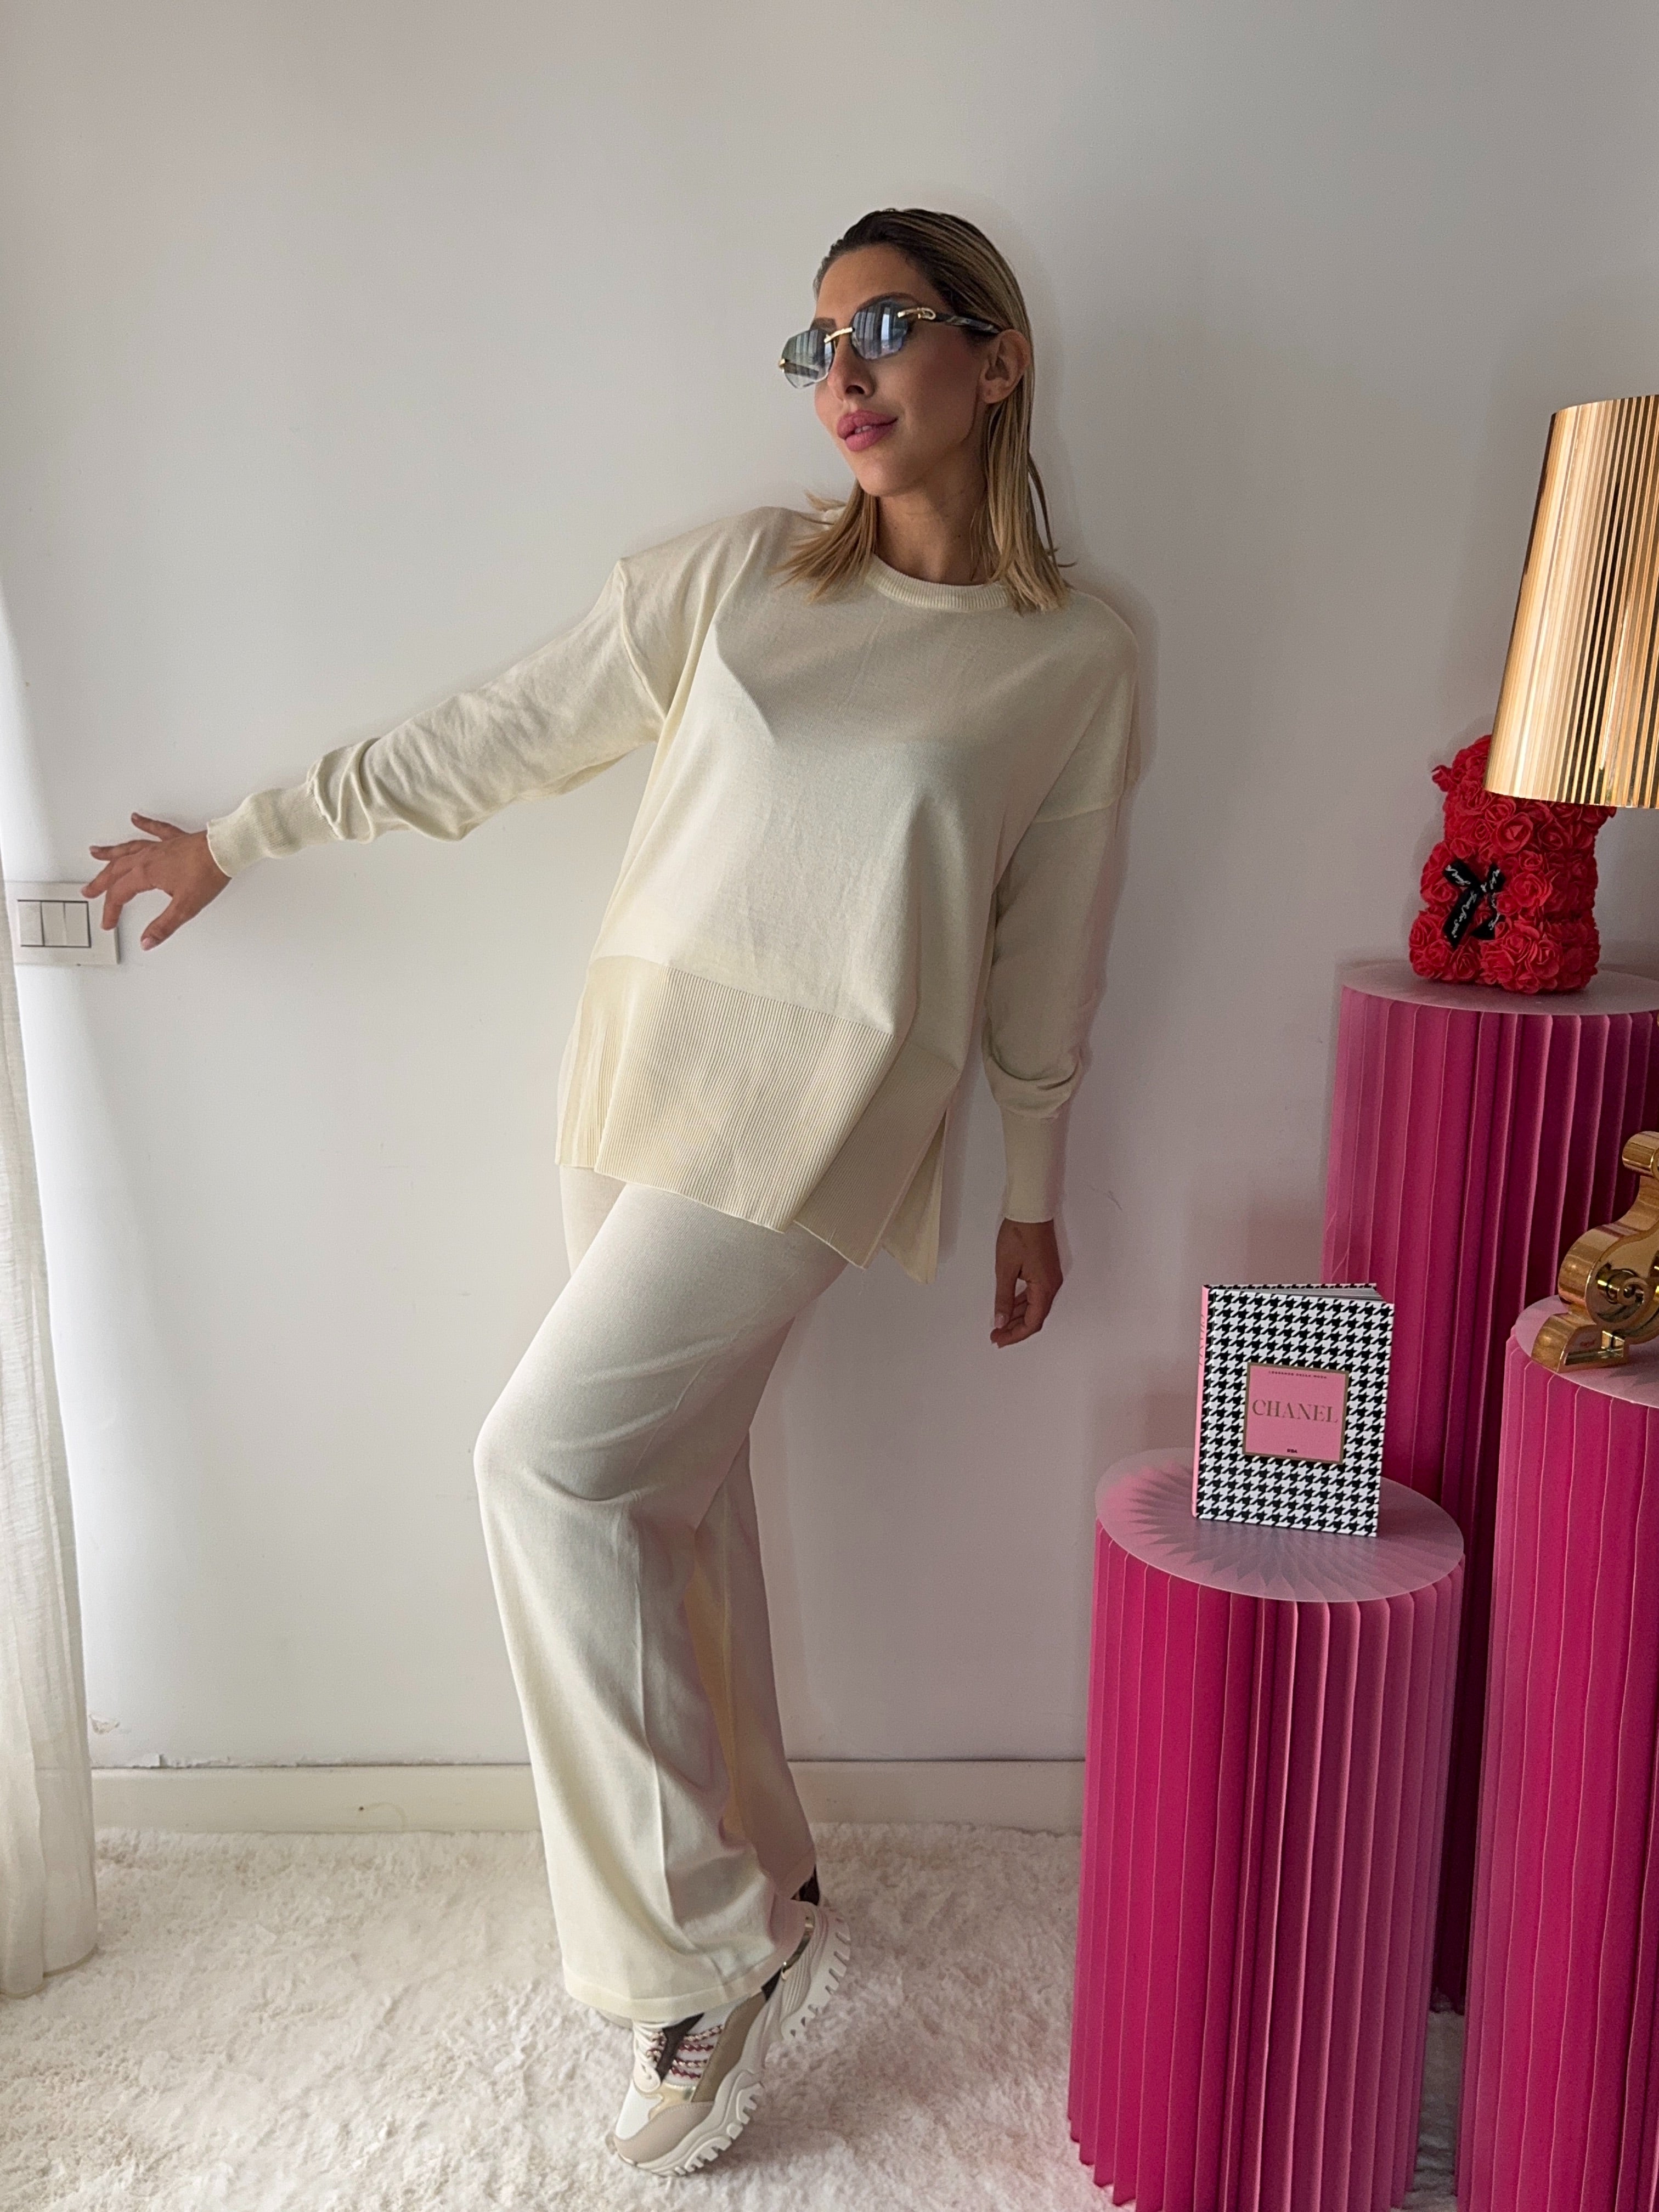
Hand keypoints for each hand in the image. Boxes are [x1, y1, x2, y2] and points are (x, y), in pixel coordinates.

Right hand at [82, 815, 229, 950]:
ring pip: (128, 849)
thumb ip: (164, 926)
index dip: (111, 910)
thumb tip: (148, 941)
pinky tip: (136, 818)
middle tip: (89, 891)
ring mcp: (161, 846)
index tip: (108, 922)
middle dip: (100, 883)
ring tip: (96, 853)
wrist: (226, 850)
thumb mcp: (185, 907)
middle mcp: (149, 857)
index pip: (120, 894)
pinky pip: (154, 829)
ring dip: (110, 853)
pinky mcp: (175, 839)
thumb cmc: (208, 873)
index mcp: (146, 873)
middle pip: (116, 870)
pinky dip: (143, 824)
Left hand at [991, 1217, 1061, 1346]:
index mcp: (1045, 1287)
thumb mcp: (1006, 1269)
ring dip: (1017, 1316)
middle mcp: (1051, 1286)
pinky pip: (1034, 1294)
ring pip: (1034, 1306)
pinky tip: (1008, 1307)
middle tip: (995, 1335)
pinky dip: (1021, 1303)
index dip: (1015, 1334)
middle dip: (1015, 1328)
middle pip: (1035, 1317)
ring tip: (999, 1325)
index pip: (1033, 1322)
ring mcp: (1050, 1278)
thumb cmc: (1019, 1235)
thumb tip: (1001, 1321)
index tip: (998, 1339)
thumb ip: (1004, 1298)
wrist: (1031, 1210)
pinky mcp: (1045, 1271)